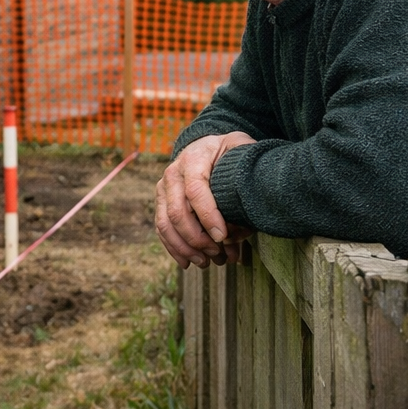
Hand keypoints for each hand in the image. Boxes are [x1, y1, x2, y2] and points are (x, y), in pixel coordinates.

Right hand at [155, 132, 256, 268]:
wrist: (207, 146)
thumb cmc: (230, 153)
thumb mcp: (242, 153)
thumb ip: (246, 180)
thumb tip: (242, 220)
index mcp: (193, 158)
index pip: (195, 190)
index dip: (208, 216)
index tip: (223, 237)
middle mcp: (172, 173)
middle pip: (177, 211)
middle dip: (197, 238)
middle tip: (218, 254)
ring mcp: (163, 188)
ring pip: (165, 224)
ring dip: (185, 248)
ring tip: (206, 262)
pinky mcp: (161, 202)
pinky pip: (161, 229)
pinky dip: (173, 248)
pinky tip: (188, 263)